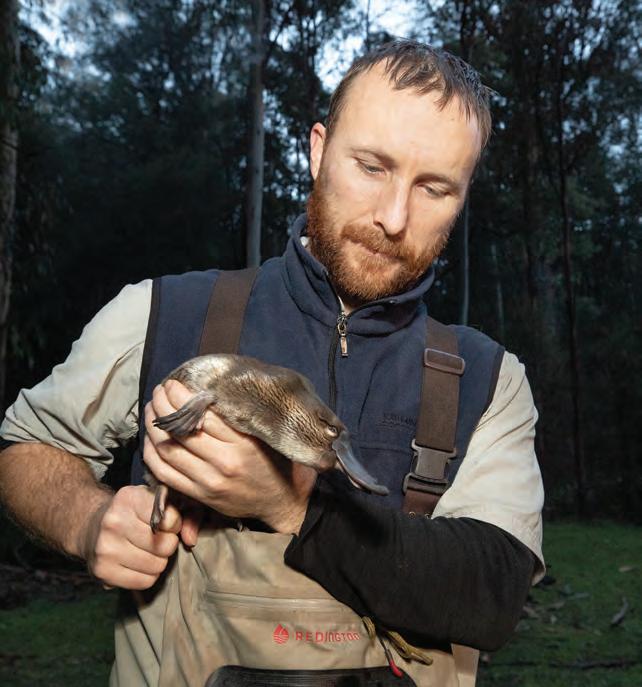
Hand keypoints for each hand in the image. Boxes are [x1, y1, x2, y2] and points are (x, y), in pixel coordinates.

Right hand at [82, 485, 181, 589]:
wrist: (92, 526)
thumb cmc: (133, 512)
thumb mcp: (155, 500)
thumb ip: (184, 511)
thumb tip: (191, 540)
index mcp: (129, 498)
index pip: (170, 520)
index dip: (174, 524)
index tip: (165, 523)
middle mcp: (113, 521)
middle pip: (166, 546)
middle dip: (167, 544)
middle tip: (155, 538)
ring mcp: (105, 548)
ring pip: (157, 566)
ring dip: (158, 561)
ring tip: (145, 550)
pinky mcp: (102, 571)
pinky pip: (144, 582)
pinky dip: (147, 575)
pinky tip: (137, 563)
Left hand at [143, 380, 316, 533]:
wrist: (281, 501)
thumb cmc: (274, 461)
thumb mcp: (263, 435)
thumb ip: (238, 419)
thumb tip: (207, 392)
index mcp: (242, 443)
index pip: (203, 414)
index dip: (181, 396)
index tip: (174, 383)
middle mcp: (224, 462)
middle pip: (181, 430)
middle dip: (163, 406)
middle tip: (159, 391)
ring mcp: (208, 481)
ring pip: (168, 450)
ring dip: (154, 426)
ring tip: (152, 409)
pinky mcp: (199, 495)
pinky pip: (164, 473)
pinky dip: (152, 453)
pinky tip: (151, 438)